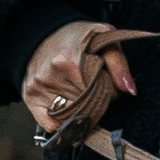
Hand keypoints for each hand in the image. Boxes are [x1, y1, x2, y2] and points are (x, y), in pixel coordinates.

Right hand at [22, 20, 136, 131]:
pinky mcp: (30, 97)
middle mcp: (51, 76)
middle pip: (88, 107)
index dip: (111, 90)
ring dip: (82, 112)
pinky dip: (62, 123)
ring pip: (72, 117)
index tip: (107, 81)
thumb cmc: (77, 37)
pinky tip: (68, 111)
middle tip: (94, 87)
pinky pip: (50, 124)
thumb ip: (119, 63)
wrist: (42, 34)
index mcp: (70, 60)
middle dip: (98, 101)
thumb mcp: (103, 38)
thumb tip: (129, 90)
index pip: (103, 92)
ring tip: (80, 93)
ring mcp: (38, 88)